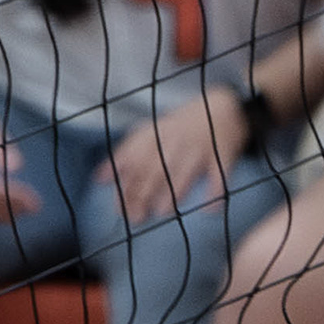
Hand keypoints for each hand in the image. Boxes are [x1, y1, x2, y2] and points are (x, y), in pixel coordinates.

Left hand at [105, 83, 250, 223]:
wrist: (225, 106)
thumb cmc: (182, 124)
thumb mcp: (152, 131)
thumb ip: (126, 153)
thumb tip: (99, 178)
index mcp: (158, 134)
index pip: (137, 160)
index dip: (127, 183)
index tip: (118, 207)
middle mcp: (177, 140)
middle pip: (158, 168)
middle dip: (144, 192)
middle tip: (135, 217)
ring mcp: (201, 148)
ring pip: (185, 170)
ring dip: (174, 190)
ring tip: (162, 211)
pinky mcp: (224, 154)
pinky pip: (220, 174)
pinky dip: (216, 191)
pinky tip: (210, 209)